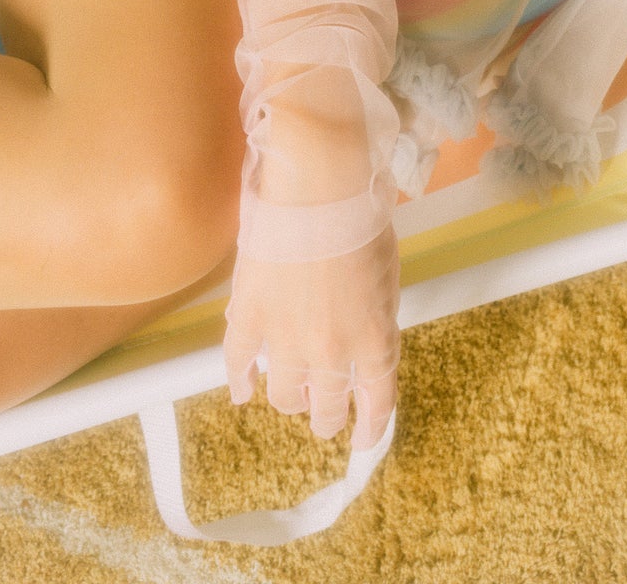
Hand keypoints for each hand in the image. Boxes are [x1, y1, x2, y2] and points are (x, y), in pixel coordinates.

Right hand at [223, 223, 400, 448]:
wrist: (319, 188)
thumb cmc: (363, 221)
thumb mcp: (388, 278)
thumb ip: (375, 319)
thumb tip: (362, 343)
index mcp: (375, 342)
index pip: (376, 404)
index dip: (369, 428)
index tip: (362, 438)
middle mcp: (332, 353)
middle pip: (326, 410)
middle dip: (327, 417)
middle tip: (323, 414)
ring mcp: (287, 339)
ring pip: (284, 396)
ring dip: (290, 398)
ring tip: (291, 393)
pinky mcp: (251, 317)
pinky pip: (238, 362)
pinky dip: (239, 379)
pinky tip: (242, 389)